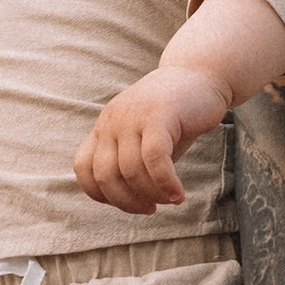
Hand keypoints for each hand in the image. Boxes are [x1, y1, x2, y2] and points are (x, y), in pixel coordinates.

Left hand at [75, 63, 227, 215]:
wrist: (201, 75)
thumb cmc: (174, 116)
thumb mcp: (145, 140)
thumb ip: (132, 164)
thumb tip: (131, 201)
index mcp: (104, 127)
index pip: (83, 168)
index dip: (101, 195)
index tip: (129, 203)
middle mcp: (112, 121)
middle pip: (105, 175)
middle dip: (127, 202)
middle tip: (151, 209)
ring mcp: (134, 116)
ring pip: (131, 170)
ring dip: (152, 195)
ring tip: (171, 200)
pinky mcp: (158, 115)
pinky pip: (155, 159)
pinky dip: (165, 183)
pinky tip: (179, 194)